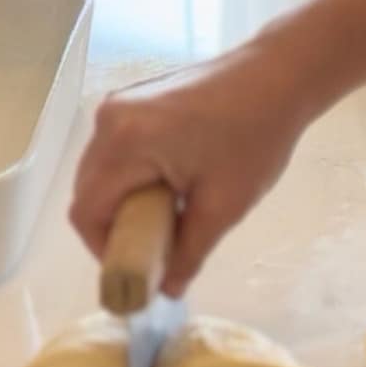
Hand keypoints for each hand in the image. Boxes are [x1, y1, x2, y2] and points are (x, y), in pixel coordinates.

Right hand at [69, 42, 311, 295]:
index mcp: (124, 142)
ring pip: (101, 170)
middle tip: (155, 248)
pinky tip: (169, 186)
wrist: (279, 74)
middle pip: (89, 190)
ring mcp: (121, 103)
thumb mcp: (224, 206)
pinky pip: (117, 149)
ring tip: (167, 218)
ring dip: (124, 201)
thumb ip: (189, 253)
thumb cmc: (255, 137)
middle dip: (115, 227)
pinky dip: (132, 176)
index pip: (86, 211)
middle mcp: (110, 118)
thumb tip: (167, 291)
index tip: (140, 267)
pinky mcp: (136, 99)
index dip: (105, 250)